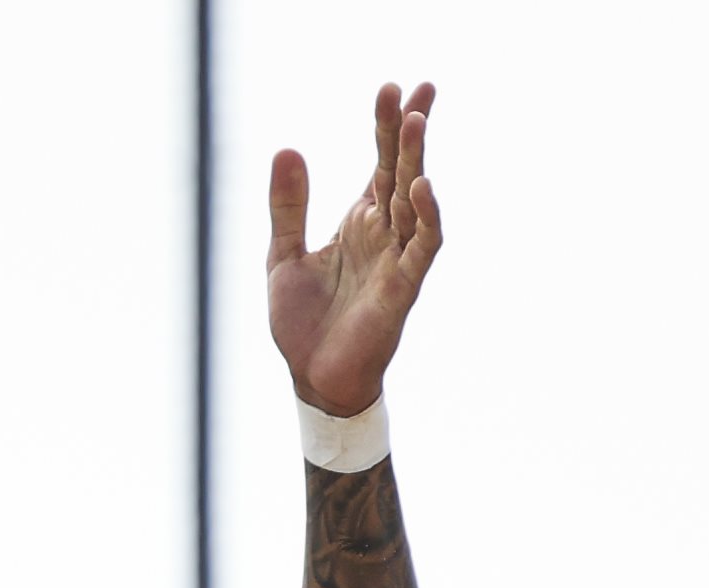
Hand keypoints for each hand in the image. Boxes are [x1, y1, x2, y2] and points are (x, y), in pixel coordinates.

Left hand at [266, 80, 443, 415]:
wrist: (312, 379)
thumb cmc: (304, 323)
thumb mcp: (283, 255)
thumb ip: (288, 206)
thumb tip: (286, 148)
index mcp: (359, 222)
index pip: (380, 163)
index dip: (388, 126)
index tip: (396, 88)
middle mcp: (383, 233)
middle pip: (400, 171)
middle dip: (409, 130)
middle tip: (417, 88)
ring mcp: (396, 258)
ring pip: (414, 200)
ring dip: (417, 161)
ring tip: (418, 120)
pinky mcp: (402, 287)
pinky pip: (422, 246)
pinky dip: (426, 217)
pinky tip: (421, 187)